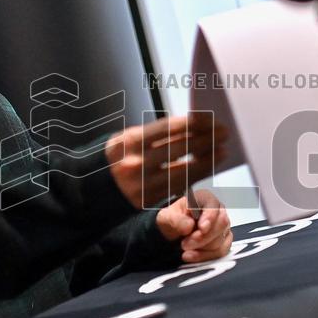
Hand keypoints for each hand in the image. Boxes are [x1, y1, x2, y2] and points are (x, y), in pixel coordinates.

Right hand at [105, 114, 228, 207]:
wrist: (93, 186)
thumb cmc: (118, 156)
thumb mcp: (129, 138)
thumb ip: (156, 133)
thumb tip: (191, 125)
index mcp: (130, 141)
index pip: (167, 128)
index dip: (192, 123)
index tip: (210, 118)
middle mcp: (135, 163)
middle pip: (178, 148)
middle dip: (205, 139)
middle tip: (223, 132)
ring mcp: (142, 184)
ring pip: (183, 170)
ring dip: (207, 159)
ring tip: (222, 150)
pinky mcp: (147, 200)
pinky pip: (178, 186)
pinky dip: (196, 175)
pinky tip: (209, 166)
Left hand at [155, 189, 232, 263]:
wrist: (172, 236)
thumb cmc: (172, 223)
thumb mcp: (165, 218)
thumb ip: (175, 220)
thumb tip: (189, 225)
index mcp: (204, 199)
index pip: (214, 204)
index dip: (210, 217)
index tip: (202, 228)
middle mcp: (217, 211)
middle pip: (221, 223)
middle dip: (202, 238)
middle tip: (186, 243)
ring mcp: (223, 228)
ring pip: (221, 240)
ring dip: (202, 248)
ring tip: (185, 248)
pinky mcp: (224, 242)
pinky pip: (221, 252)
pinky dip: (206, 256)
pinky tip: (192, 256)